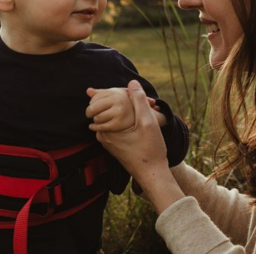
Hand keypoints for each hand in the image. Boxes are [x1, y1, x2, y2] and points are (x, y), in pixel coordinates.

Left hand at [86, 87, 135, 131]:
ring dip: (95, 120)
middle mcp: (118, 100)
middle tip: (90, 114)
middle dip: (89, 112)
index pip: (94, 98)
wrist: (141, 118)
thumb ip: (102, 93)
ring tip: (100, 119)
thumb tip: (88, 90)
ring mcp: (119, 112)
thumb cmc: (125, 106)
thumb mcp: (117, 96)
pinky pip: (101, 127)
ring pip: (97, 118)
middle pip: (93, 108)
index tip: (93, 106)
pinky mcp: (118, 124)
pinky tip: (94, 127)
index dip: (91, 103)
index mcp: (116, 92)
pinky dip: (95, 127)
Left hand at [91, 80, 183, 213]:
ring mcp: (108, 141)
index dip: (122, 93)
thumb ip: (139, 101)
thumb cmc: (150, 149)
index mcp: (107, 128)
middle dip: (126, 102)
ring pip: (115, 118)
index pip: (106, 101)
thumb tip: (132, 82)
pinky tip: (141, 122)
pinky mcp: (114, 145)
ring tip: (147, 110)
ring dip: (127, 111)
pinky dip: (127, 121)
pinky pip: (117, 127)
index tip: (135, 93)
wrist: (152, 173)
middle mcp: (103, 134)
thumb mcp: (148, 121)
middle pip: (110, 109)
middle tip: (148, 103)